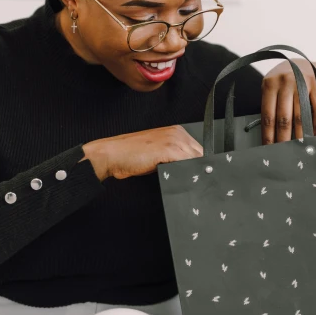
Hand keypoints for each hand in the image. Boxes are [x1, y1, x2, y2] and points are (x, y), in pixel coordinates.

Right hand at [81, 125, 202, 180]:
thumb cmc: (132, 155)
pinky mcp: (169, 149)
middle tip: (198, 182)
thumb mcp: (158, 155)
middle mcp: (177, 133)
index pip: (199, 149)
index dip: (201, 164)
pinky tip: (182, 179)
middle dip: (200, 169)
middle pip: (201, 154)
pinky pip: (187, 163)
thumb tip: (192, 170)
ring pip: (196, 159)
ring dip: (195, 172)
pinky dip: (187, 173)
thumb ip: (176, 158)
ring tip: (192, 183)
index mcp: (176, 131)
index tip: (202, 176)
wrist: (113, 154)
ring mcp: (174, 140)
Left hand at [261, 58, 315, 144]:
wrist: (301, 61)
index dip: (268, 135)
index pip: (268, 116)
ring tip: (298, 147)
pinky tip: (312, 135)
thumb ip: (270, 104)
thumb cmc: (282, 79)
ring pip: (300, 116)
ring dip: (299, 135)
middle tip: (283, 152)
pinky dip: (314, 124)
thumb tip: (269, 133)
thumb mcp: (271, 86)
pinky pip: (315, 110)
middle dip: (283, 139)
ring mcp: (302, 84)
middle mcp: (285, 83)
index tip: (268, 148)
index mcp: (269, 85)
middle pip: (283, 118)